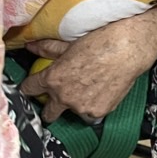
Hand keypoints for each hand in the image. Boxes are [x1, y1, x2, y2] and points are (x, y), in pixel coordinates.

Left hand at [21, 8, 156, 122]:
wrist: (127, 50)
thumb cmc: (99, 42)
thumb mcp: (69, 44)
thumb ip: (48, 49)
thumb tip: (31, 46)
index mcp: (53, 79)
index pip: (30, 89)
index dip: (29, 88)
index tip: (31, 89)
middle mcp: (64, 97)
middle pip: (48, 114)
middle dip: (49, 110)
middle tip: (55, 102)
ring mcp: (81, 107)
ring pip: (73, 112)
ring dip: (76, 104)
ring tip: (89, 89)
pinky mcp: (98, 113)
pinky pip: (91, 113)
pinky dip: (93, 105)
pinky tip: (101, 91)